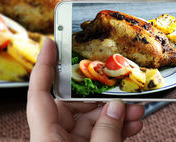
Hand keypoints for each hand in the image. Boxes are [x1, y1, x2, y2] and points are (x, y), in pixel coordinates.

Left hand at [27, 38, 143, 141]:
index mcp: (46, 137)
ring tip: (136, 108)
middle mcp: (54, 137)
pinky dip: (116, 127)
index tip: (50, 42)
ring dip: (115, 113)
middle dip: (100, 95)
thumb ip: (106, 132)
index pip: (39, 93)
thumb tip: (116, 107)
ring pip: (90, 117)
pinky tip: (133, 123)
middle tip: (121, 88)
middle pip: (72, 103)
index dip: (44, 65)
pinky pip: (97, 133)